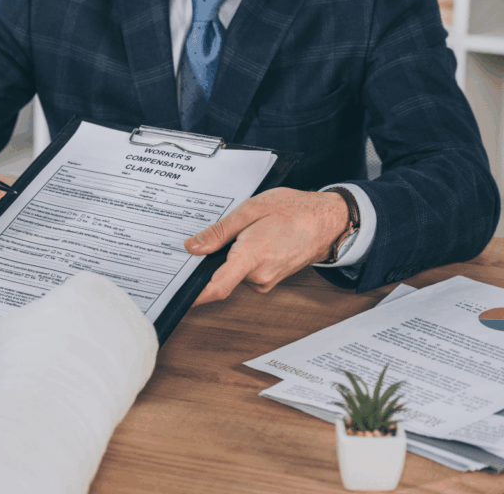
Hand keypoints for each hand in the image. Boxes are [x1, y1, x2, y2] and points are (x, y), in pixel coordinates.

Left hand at [184, 188, 349, 305]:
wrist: (328, 221)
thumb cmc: (294, 210)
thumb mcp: (251, 210)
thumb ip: (219, 232)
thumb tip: (193, 247)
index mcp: (251, 256)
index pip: (217, 287)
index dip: (196, 295)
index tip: (179, 297)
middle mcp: (259, 276)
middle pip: (221, 276)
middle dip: (214, 260)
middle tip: (217, 237)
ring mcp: (267, 280)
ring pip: (234, 274)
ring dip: (231, 257)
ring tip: (245, 232)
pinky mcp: (271, 280)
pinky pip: (247, 273)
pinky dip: (243, 260)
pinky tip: (254, 240)